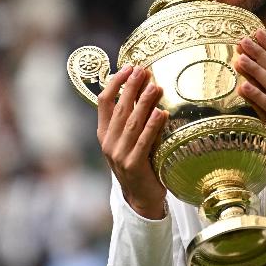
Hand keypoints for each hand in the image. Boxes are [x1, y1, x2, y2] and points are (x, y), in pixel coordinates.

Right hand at [97, 64, 168, 218]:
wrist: (140, 198)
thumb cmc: (139, 164)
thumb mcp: (130, 140)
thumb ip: (132, 118)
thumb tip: (146, 88)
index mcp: (104, 133)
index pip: (104, 102)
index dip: (115, 83)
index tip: (128, 67)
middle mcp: (109, 142)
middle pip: (120, 108)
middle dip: (131, 87)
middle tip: (143, 70)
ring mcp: (119, 154)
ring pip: (132, 122)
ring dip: (144, 102)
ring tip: (155, 86)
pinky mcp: (133, 165)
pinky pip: (144, 141)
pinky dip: (153, 126)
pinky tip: (161, 113)